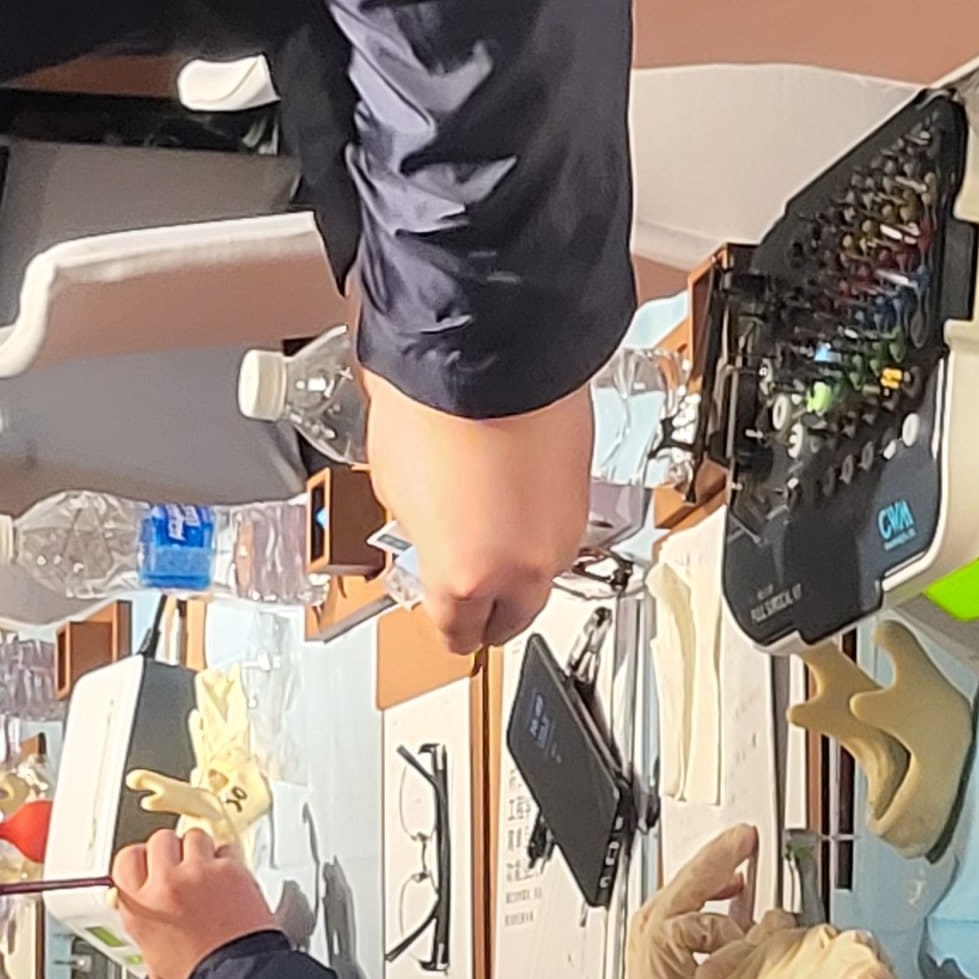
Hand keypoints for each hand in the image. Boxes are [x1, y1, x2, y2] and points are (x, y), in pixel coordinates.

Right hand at [111, 824, 277, 978]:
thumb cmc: (197, 974)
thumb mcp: (150, 952)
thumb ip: (142, 920)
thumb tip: (142, 905)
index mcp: (138, 904)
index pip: (127, 858)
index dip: (141, 859)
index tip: (150, 863)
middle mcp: (164, 884)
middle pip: (159, 840)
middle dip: (171, 851)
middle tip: (181, 867)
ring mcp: (197, 873)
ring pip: (193, 836)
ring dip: (199, 850)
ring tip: (207, 872)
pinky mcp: (229, 870)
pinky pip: (225, 848)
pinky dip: (228, 860)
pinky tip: (228, 878)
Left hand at [363, 375, 592, 654]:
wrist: (489, 345)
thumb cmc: (437, 405)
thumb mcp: (395, 488)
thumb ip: (419, 535)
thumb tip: (430, 540)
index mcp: (466, 576)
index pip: (457, 632)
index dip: (448, 627)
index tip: (447, 621)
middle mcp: (525, 565)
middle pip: (512, 619)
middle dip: (490, 612)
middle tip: (472, 594)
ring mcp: (562, 530)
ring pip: (542, 575)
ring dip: (518, 565)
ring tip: (490, 530)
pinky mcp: (583, 493)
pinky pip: (558, 530)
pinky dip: (538, 525)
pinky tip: (513, 497)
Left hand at [619, 829, 757, 978]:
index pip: (662, 942)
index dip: (699, 913)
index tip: (741, 900)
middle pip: (657, 922)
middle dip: (696, 877)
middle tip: (740, 846)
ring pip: (662, 935)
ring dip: (696, 897)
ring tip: (737, 871)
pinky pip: (677, 955)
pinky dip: (702, 926)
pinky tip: (735, 924)